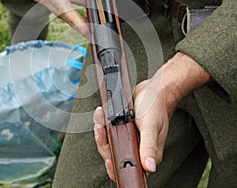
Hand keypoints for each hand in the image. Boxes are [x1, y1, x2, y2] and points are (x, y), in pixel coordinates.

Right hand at [1, 0, 87, 36]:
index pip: (62, 6)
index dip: (76, 20)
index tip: (87, 30)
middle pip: (63, 13)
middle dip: (80, 25)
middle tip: (94, 35)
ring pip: (62, 9)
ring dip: (78, 17)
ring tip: (92, 24)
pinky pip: (61, 2)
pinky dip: (73, 5)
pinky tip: (85, 3)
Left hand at [94, 52, 209, 180]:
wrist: (153, 90)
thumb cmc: (156, 107)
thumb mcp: (151, 127)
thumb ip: (149, 146)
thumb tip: (149, 167)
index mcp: (146, 153)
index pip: (128, 166)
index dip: (115, 167)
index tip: (107, 160)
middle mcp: (137, 148)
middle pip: (113, 153)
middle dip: (104, 142)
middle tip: (100, 129)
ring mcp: (128, 138)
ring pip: (109, 141)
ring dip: (101, 130)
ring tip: (100, 117)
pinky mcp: (122, 128)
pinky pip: (108, 130)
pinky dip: (103, 122)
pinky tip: (101, 114)